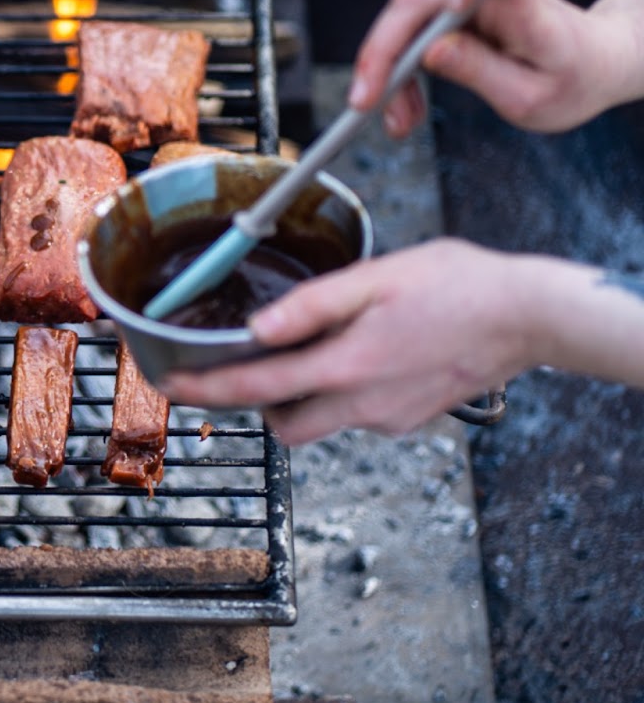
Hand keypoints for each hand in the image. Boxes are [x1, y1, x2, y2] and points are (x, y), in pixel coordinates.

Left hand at [159, 240, 536, 445]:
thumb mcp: (376, 278)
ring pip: (321, 420)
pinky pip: (356, 413)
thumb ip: (311, 305)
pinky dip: (341, 391)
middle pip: (284, 424)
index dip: (207, 389)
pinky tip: (359, 353)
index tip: (173, 387)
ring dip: (300, 395)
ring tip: (310, 348)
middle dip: (254, 403)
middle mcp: (363, 405)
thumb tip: (258, 326)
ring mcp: (389, 418)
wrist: (529, 317)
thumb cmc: (459, 286)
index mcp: (346, 367)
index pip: (256, 387)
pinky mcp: (409, 418)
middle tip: (238, 369)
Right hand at [350, 0, 643, 136]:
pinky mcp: (447, 20)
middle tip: (365, 101)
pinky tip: (404, 112)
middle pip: (416, 0)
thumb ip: (481, 72)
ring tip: (398, 123)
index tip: (454, 4)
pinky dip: (398, 78)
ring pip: (403, 25)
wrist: (590, 68)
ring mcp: (462, 4)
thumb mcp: (532, 98)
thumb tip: (429, 52)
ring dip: (387, 74)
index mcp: (522, 2)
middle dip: (383, 50)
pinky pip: (408, 42)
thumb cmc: (572, 79)